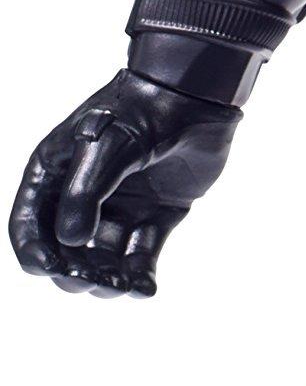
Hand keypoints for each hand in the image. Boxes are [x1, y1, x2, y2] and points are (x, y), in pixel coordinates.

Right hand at [10, 72, 239, 296]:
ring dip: (107, 279)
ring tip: (121, 286)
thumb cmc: (141, 111)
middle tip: (92, 280)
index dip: (33, 251)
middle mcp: (82, 194)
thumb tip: (70, 243)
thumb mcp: (106, 148)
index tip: (48, 269)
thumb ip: (86, 194)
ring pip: (102, 259)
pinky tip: (144, 290)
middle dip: (73, 272)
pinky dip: (141, 276)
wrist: (196, 95)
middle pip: (65, 250)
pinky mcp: (155, 216)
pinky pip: (141, 255)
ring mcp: (119, 207)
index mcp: (54, 173)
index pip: (29, 223)